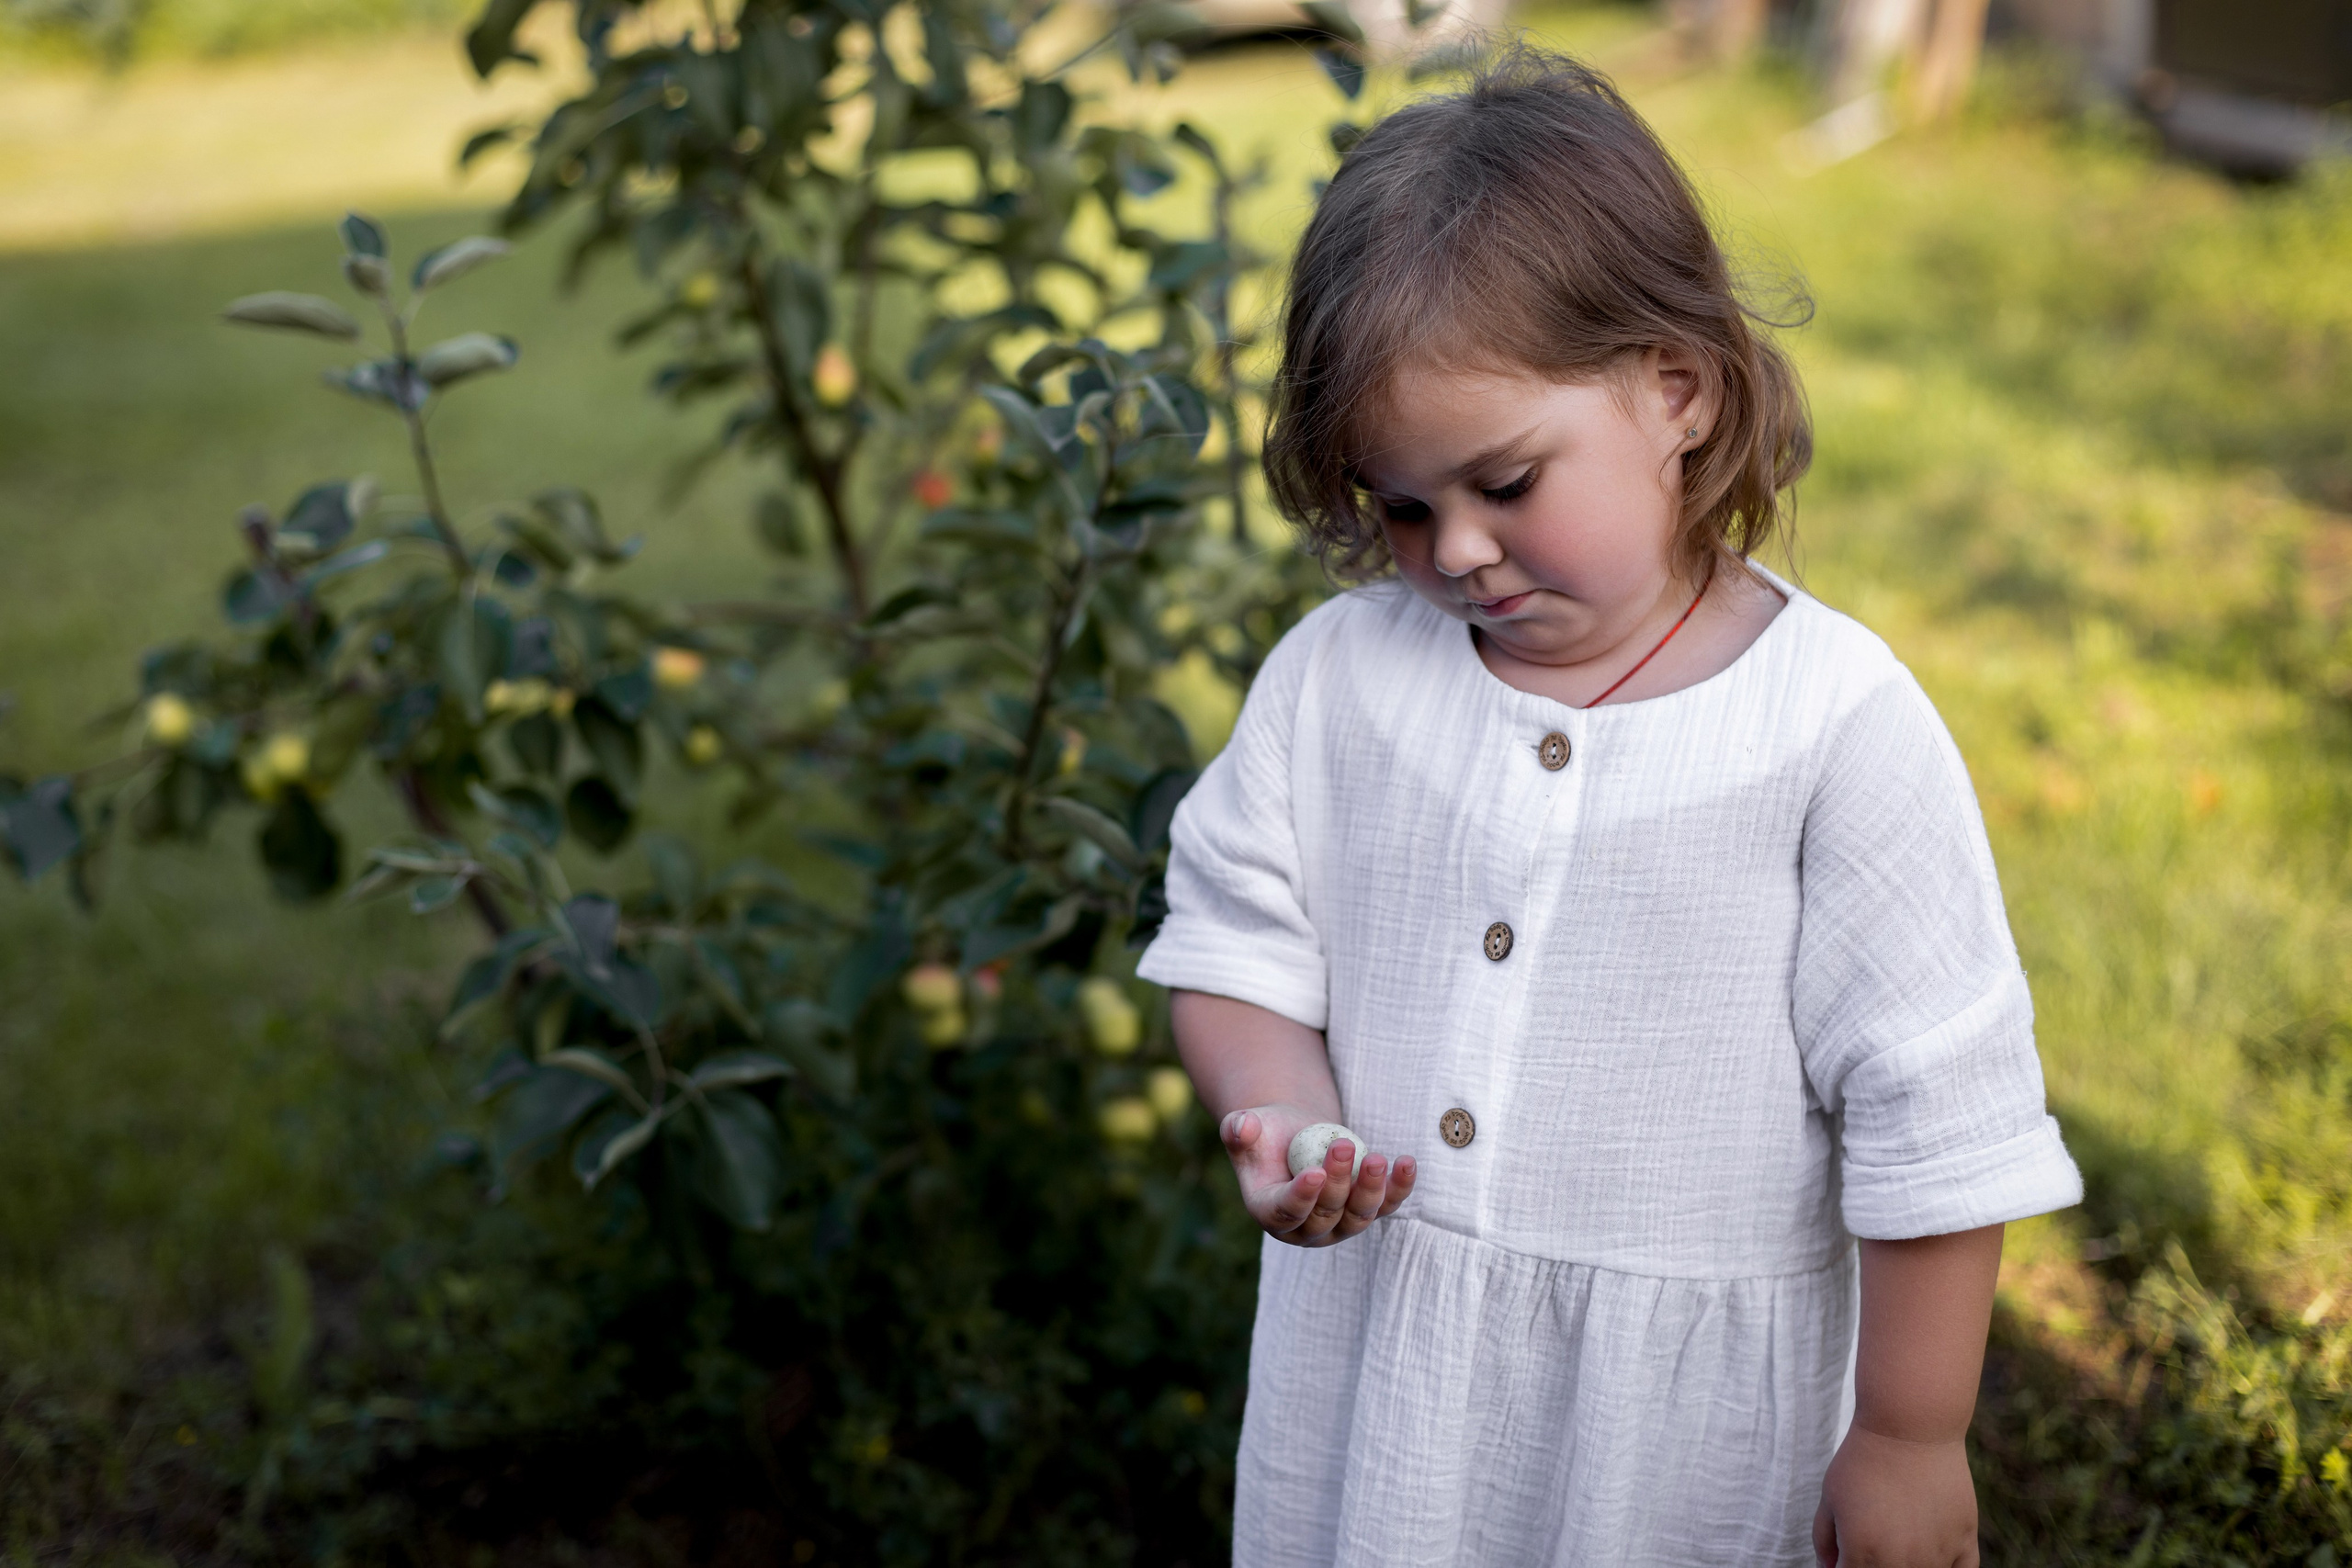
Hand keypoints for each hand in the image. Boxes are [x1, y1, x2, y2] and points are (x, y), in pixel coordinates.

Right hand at [1219, 1104, 1414, 1247]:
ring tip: (1378, 1158)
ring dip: (1371, 1189)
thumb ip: (1238, 1128)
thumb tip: (1244, 1126)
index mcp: (1269, 1212)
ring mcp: (1338, 1225)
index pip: (1285, 1212)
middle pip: (1325, 1214)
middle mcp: (1304, 1229)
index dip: (1300, 1197)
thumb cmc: (1266, 1132)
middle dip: (1338, 1182)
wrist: (1295, 1135)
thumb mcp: (1245, 1126)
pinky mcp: (1364, 1211)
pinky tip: (1407, 1164)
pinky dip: (1398, 1188)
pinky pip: (1386, 1205)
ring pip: (1359, 1216)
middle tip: (1344, 1146)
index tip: (1316, 1174)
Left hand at [1811, 1426, 1978, 1567]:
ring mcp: (1937, 1556)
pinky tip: (1933, 1551)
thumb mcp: (1830, 1498)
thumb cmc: (1863, 1460)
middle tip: (1876, 1536)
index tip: (1848, 1553)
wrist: (1910, 1428)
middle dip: (1874, 1565)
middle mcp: (1901, 1564)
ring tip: (1901, 1536)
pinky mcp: (1965, 1541)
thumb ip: (1824, 1539)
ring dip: (1910, 1566)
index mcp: (1862, 1556)